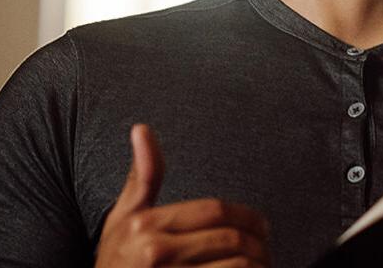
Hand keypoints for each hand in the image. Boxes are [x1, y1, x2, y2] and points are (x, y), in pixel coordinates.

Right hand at [95, 123, 270, 266]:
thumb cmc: (115, 263)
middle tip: (266, 250)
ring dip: (258, 266)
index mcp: (146, 227)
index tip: (263, 226)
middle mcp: (155, 254)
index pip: (214, 211)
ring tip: (262, 267)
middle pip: (229, 239)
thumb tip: (142, 127)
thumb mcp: (122, 221)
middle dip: (258, 244)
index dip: (247, 216)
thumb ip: (141, 177)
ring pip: (235, 267)